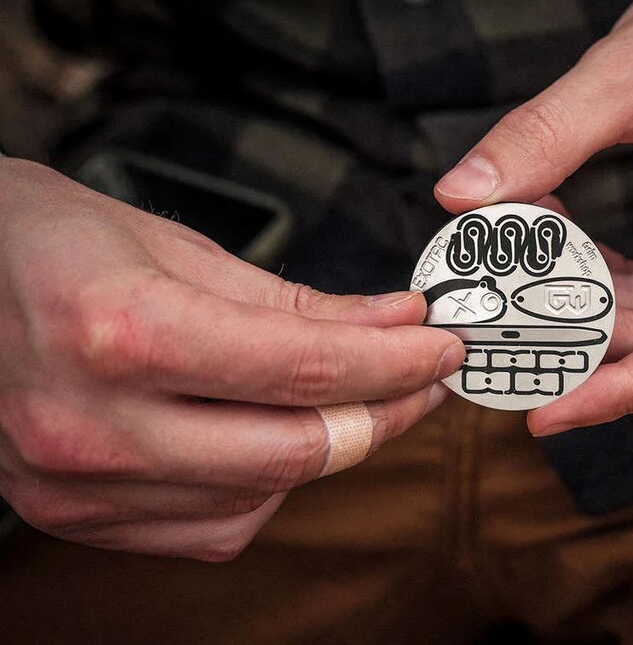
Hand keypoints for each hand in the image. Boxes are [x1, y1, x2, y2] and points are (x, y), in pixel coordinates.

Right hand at [0, 159, 462, 559]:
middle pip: (295, 448)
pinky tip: (265, 435)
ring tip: (343, 395)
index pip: (305, 368)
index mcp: (121, 330)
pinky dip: (263, 486)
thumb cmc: (48, 243)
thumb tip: (396, 324)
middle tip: (422, 379)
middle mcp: (93, 423)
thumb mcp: (177, 247)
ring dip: (326, 447)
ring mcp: (76, 485)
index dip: (397, 362)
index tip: (444, 346)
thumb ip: (295, 302)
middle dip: (384, 413)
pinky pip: (214, 527)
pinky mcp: (72, 517)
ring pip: (262, 495)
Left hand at [435, 0, 632, 433]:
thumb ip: (543, 136)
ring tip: (525, 277)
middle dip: (588, 345)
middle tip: (503, 335)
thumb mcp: (631, 71)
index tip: (550, 408)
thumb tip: (462, 196)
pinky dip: (620, 287)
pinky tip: (570, 258)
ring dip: (597, 312)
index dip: (624, 393)